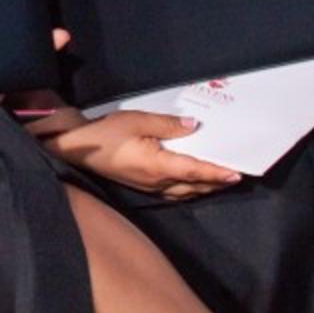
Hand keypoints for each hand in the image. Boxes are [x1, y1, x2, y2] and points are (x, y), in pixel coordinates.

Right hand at [30, 108, 240, 199]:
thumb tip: (194, 126)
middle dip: (215, 182)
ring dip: (204, 187)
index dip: (216, 172)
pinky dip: (189, 188)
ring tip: (221, 180)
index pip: (194, 170)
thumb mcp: (136, 120)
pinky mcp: (143, 186)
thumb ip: (167, 124)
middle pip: (193, 185)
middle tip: (236, 175)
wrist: (77, 149)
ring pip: (184, 191)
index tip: (236, 173)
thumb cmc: (105, 133)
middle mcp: (156, 181)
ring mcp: (149, 187)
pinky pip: (173, 192)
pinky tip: (194, 183)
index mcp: (156, 165)